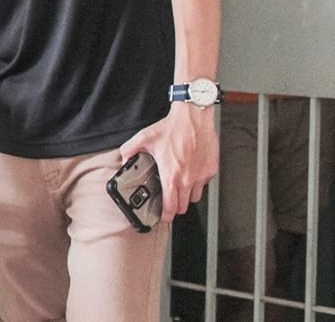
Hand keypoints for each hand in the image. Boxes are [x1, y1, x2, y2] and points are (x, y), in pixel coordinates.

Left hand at [118, 103, 218, 220]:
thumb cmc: (173, 128)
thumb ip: (129, 150)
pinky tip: (190, 171)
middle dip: (175, 206)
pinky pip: (204, 183)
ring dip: (187, 195)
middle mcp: (188, 179)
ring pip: (195, 197)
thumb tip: (123, 159)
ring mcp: (201, 176)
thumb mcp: (144, 138)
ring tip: (180, 186)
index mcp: (171, 175)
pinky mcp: (211, 170)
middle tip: (170, 200)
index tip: (163, 217)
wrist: (194, 117)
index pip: (171, 207)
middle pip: (183, 207)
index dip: (166, 216)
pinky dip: (198, 182)